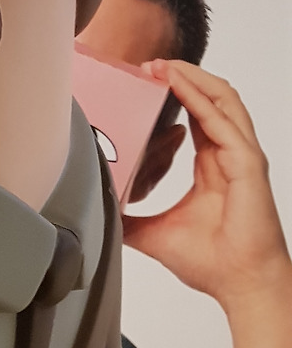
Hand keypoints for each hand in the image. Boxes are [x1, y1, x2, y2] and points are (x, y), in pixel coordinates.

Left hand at [124, 61, 291, 307]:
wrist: (239, 283)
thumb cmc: (212, 262)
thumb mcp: (153, 234)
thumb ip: (130, 220)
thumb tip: (100, 216)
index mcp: (213, 166)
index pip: (196, 117)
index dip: (175, 96)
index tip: (146, 85)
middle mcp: (230, 155)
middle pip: (210, 99)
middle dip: (181, 77)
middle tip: (148, 64)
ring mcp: (241, 155)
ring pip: (220, 99)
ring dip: (191, 78)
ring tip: (162, 64)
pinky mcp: (246, 162)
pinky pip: (221, 119)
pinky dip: (199, 97)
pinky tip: (177, 84)